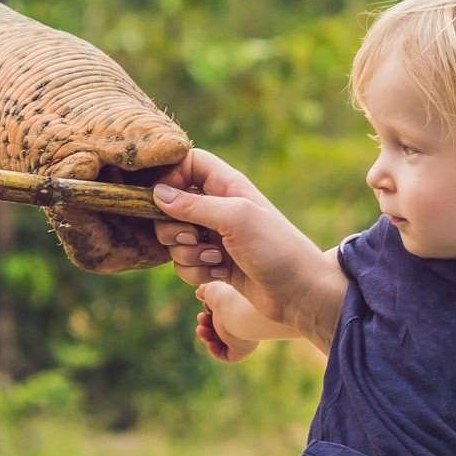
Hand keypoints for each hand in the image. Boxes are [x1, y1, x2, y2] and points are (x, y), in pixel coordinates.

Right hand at [149, 150, 345, 351]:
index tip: (164, 199)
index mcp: (226, 185)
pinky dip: (196, 271)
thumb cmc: (275, 248)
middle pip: (169, 206)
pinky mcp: (212, 262)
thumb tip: (157, 194)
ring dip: (188, 254)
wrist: (298, 292)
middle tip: (195, 237)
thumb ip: (194, 204)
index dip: (170, 178)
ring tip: (217, 260)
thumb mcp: (235, 218)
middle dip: (173, 228)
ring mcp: (214, 236)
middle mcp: (217, 207)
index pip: (186, 163)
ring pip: (174, 239)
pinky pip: (184, 263)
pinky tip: (220, 274)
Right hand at [193, 279, 269, 362]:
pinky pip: (228, 356)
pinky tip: (209, 342)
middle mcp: (243, 322)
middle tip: (201, 318)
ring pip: (222, 341)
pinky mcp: (242, 350)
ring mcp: (244, 337)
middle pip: (221, 327)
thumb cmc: (228, 297)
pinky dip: (215, 351)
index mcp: (240, 307)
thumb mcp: (213, 289)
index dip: (210, 311)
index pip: (224, 313)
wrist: (240, 310)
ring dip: (207, 336)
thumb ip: (206, 291)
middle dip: (206, 323)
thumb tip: (199, 293)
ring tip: (201, 329)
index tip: (205, 307)